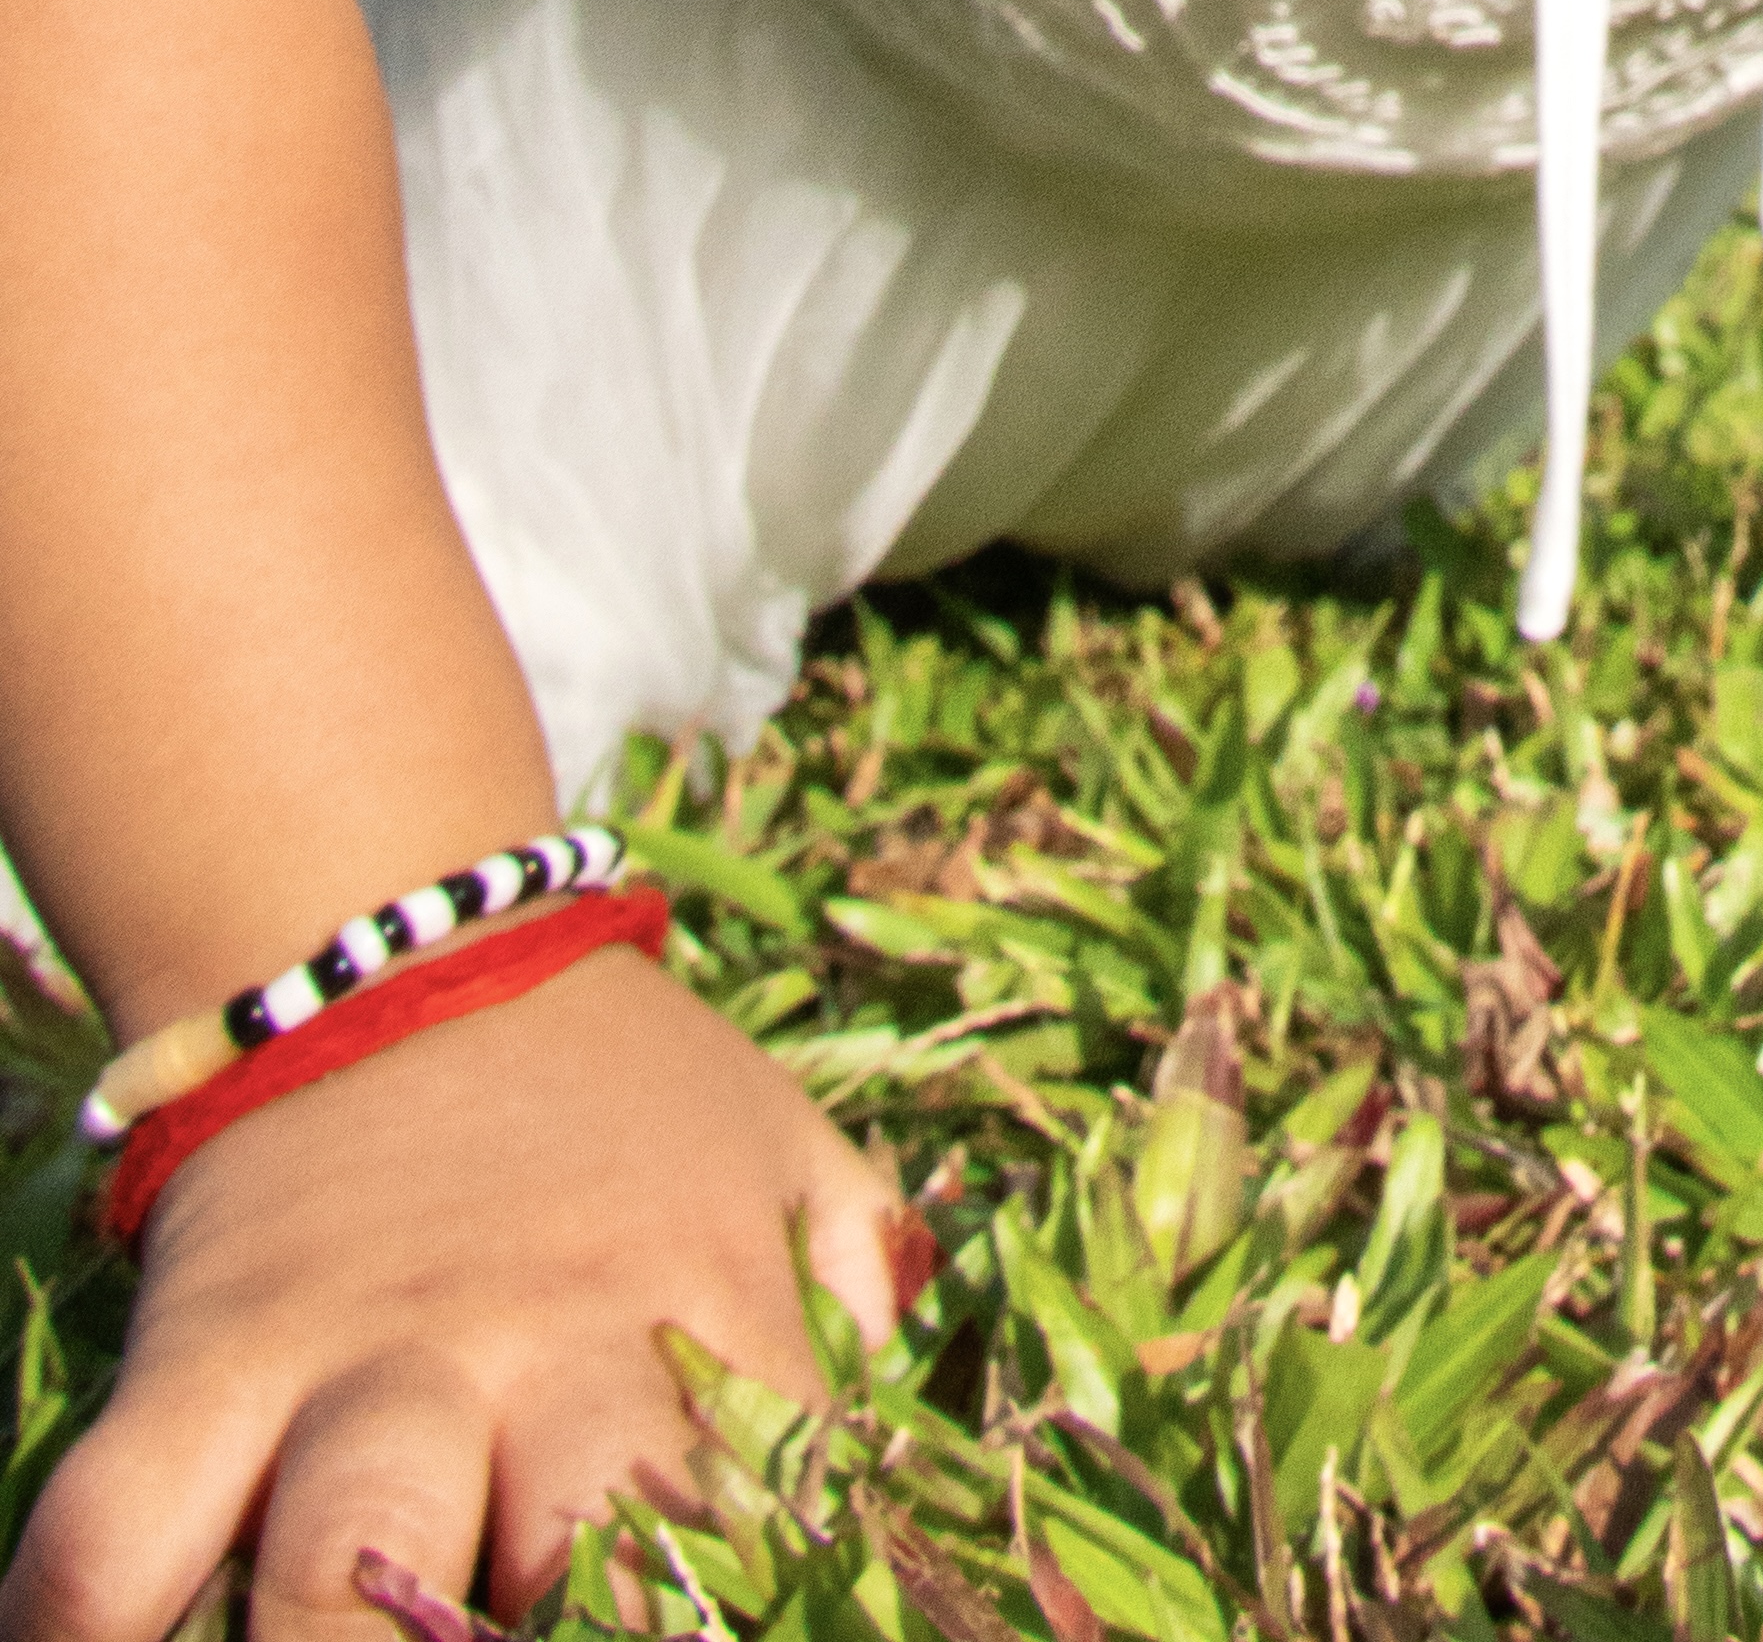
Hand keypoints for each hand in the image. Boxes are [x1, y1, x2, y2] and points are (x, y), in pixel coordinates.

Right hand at [0, 945, 903, 1641]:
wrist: (405, 942)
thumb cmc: (624, 1108)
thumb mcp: (791, 1164)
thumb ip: (864, 1311)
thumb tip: (923, 1484)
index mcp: (700, 1313)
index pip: (762, 1528)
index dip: (738, 1617)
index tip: (721, 1637)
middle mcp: (533, 1345)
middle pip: (563, 1570)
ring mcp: (354, 1355)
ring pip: (328, 1571)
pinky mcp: (200, 1358)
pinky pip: (112, 1535)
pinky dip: (86, 1630)